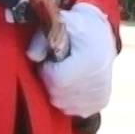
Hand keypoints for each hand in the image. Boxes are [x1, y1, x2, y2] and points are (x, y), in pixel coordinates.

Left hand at [26, 2, 114, 117]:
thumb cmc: (79, 27)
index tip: (52, 59)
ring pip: (64, 105)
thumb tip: (31, 56)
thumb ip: (42, 38)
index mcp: (89, 61)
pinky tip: (73, 84)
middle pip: (57, 95)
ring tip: (67, 73)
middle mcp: (97, 81)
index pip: (56, 80)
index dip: (47, 69)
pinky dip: (69, 100)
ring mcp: (99, 95)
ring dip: (58, 92)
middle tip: (58, 66)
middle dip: (51, 82)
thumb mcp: (62, 23)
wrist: (102, 34)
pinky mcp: (101, 102)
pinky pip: (75, 110)